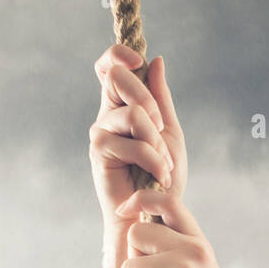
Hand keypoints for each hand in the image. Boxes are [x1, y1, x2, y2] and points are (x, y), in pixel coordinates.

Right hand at [88, 43, 187, 236]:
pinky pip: (132, 143)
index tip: (137, 62)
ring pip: (130, 113)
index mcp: (122, 104)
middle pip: (115, 76)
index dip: (118, 54)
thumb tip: (156, 60)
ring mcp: (100, 133)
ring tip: (164, 163)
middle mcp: (107, 115)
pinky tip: (159, 174)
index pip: (108, 67)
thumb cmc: (160, 176)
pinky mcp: (100, 153)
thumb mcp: (169, 131)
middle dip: (147, 98)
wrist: (153, 213)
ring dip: (156, 140)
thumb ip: (161, 98)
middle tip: (161, 128)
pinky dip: (154, 159)